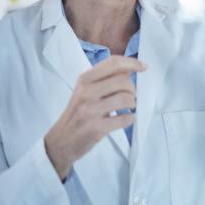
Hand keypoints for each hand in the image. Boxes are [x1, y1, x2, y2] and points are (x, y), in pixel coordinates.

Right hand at [44, 56, 144, 180]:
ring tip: (128, 109)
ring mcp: (90, 110)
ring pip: (126, 99)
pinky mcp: (96, 128)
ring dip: (132, 105)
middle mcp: (86, 92)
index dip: (132, 63)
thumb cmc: (77, 114)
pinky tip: (126, 119)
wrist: (61, 141)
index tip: (144, 67)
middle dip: (133, 90)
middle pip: (123, 81)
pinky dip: (130, 119)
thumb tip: (129, 68)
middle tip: (130, 98)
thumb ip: (105, 79)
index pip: (112, 63)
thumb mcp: (86, 91)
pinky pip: (124, 119)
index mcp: (84, 80)